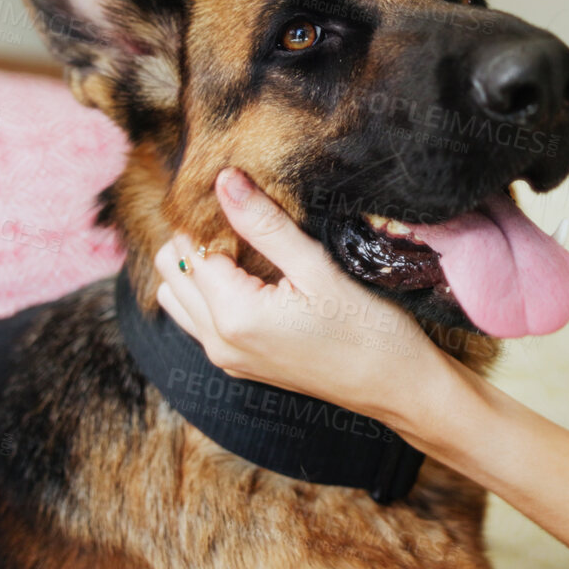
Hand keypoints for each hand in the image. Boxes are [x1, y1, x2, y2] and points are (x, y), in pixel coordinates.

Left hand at [152, 167, 449, 427]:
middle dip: (197, 238)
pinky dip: (209, 292)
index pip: (190, 246)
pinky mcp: (239, 365)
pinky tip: (251, 277)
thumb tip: (225, 180)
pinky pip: (198, 320)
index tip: (241, 197)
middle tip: (244, 220)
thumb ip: (265, 224)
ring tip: (247, 248)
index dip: (210, 216)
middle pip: (172, 270)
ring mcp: (226, 358)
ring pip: (178, 296)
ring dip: (198, 266)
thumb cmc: (368, 330)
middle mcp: (218, 341)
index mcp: (234, 316)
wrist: (396, 387)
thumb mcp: (318, 268)